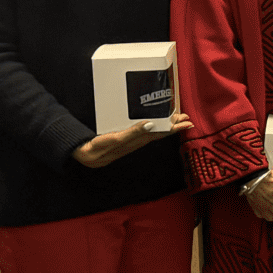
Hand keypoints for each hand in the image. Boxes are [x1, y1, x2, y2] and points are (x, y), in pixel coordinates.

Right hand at [70, 115, 190, 168]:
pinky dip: (153, 127)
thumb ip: (134, 132)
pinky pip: (144, 132)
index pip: (161, 133)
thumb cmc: (100, 147)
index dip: (174, 128)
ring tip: (176, 119)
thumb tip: (152, 124)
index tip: (187, 122)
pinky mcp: (126, 139)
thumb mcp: (117, 138)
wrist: (86, 154)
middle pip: (160, 132)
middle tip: (186, 118)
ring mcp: (132, 141)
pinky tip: (154, 123)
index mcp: (138, 140)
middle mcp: (138, 141)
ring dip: (165, 126)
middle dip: (173, 125)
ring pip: (153, 132)